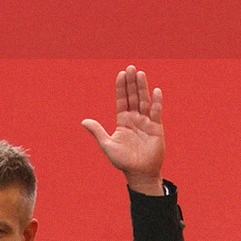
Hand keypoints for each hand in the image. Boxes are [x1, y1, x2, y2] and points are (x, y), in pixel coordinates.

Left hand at [81, 65, 164, 194]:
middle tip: (131, 67)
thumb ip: (97, 132)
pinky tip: (155, 91)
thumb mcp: (107, 145)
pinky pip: (156, 112)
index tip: (121, 74)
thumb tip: (83, 121)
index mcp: (122, 121)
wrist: (139, 173)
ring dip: (142, 87)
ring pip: (144, 101)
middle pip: (133, 97)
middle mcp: (134, 119)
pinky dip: (156, 102)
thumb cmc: (123, 161)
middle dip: (132, 83)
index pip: (121, 100)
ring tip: (140, 73)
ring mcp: (146, 122)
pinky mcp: (156, 127)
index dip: (121, 88)